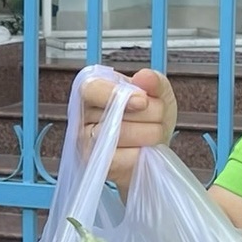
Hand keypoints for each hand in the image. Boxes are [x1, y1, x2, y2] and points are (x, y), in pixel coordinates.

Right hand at [79, 70, 177, 198]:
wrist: (151, 149)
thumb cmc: (150, 118)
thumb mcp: (159, 95)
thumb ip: (154, 82)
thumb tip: (144, 77)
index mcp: (92, 89)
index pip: (93, 89)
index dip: (117, 95)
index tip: (143, 101)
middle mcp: (82, 114)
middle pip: (117, 112)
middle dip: (148, 116)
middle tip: (152, 119)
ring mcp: (85, 141)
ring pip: (124, 134)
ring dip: (149, 135)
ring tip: (149, 135)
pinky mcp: (95, 164)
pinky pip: (126, 157)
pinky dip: (142, 154)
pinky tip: (140, 151)